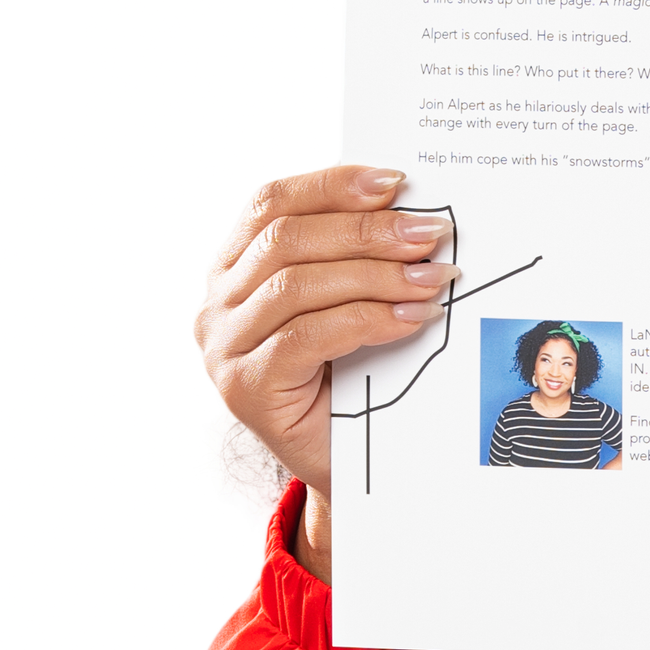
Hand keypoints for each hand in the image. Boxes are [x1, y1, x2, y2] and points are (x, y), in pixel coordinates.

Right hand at [197, 166, 451, 571]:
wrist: (340, 466)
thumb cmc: (345, 380)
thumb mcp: (342, 306)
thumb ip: (350, 260)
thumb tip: (406, 210)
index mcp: (231, 268)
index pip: (271, 204)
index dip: (332, 185)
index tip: (395, 183)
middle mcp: (216, 303)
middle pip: (286, 239)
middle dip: (366, 231)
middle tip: (430, 235)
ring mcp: (224, 346)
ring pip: (297, 285)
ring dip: (376, 275)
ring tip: (433, 278)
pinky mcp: (246, 386)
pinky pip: (308, 336)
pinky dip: (367, 320)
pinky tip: (411, 318)